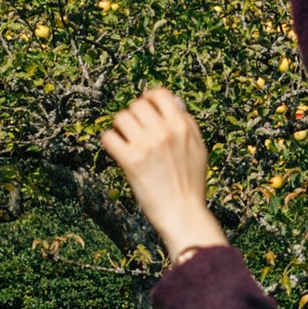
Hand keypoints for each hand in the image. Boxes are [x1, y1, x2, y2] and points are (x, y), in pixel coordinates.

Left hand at [100, 85, 223, 257]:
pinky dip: (110, 142)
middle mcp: (164, 132)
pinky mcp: (130, 161)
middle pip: (137, 105)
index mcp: (182, 126)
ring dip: (121, 128)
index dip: (149, 98)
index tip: (145, 108)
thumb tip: (174, 101)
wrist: (183, 213)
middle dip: (134, 116)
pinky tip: (117, 151)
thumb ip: (187, 123)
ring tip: (126, 141)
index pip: (160, 95)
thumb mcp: (198, 148)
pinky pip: (109, 137)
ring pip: (121, 118)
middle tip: (135, 132)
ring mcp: (146, 145)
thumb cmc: (191, 183)